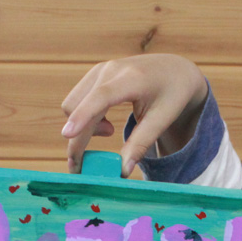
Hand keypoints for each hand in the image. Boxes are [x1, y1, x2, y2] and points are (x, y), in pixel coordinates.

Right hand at [60, 55, 208, 176]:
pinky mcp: (94, 74)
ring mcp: (99, 70)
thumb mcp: (162, 120)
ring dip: (83, 127)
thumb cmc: (173, 94)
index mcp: (132, 78)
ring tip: (109, 131)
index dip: (83, 115)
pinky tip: (106, 121)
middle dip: (77, 138)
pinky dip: (84, 118)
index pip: (102, 96)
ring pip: (72, 104)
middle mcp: (110, 70)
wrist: (174, 68)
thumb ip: (140, 144)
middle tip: (82, 166)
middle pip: (77, 106)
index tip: (67, 135)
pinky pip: (77, 100)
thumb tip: (122, 171)